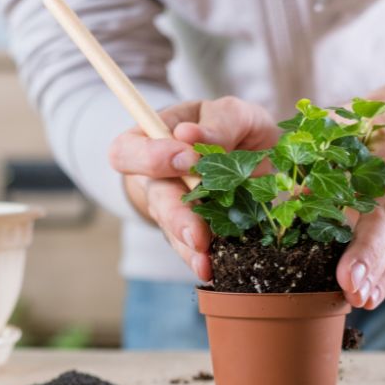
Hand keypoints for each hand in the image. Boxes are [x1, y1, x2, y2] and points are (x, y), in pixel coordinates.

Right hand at [109, 97, 276, 280]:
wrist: (256, 153)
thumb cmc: (235, 128)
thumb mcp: (235, 114)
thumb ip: (220, 122)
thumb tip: (188, 134)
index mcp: (155, 139)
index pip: (128, 150)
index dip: (152, 157)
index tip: (188, 157)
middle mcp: (158, 177)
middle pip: (153, 197)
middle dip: (175, 216)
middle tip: (196, 232)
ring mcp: (175, 207)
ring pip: (172, 229)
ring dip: (188, 247)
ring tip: (205, 262)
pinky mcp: (195, 230)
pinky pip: (192, 248)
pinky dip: (201, 259)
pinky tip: (211, 270)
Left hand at [335, 106, 384, 308]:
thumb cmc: (356, 125)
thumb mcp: (335, 121)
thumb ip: (315, 149)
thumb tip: (295, 191)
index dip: (368, 218)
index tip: (354, 244)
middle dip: (371, 255)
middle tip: (351, 286)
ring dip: (379, 273)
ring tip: (358, 299)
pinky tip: (370, 298)